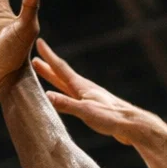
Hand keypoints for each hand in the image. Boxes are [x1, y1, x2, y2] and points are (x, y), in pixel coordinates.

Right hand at [32, 38, 165, 147]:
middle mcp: (83, 89)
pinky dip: (62, 92)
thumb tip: (46, 94)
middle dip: (47, 67)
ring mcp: (88, 97)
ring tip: (45, 73)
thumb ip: (66, 104)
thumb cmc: (110, 117)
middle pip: (61, 75)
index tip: (39, 42)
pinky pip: (71, 95)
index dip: (49, 56)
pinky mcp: (92, 106)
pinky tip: (62, 95)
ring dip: (54, 78)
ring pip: (66, 85)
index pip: (61, 68)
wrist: (131, 125)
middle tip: (34, 59)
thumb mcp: (86, 111)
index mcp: (81, 87)